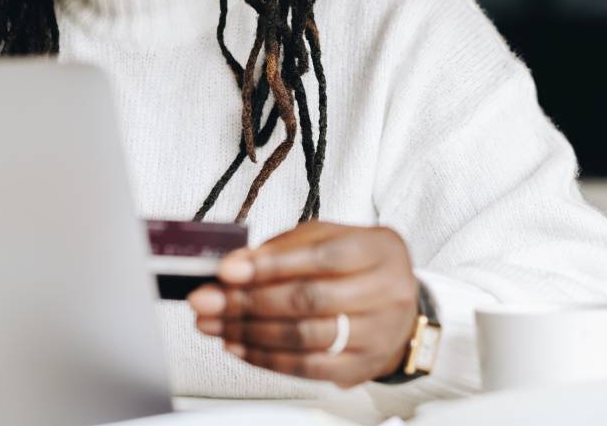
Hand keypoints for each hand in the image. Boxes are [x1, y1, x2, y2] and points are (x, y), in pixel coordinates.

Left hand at [186, 220, 418, 387]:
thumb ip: (283, 249)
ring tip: (213, 324)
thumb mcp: (328, 238)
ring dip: (249, 332)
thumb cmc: (356, 265)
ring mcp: (378, 334)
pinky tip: (238, 346)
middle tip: (207, 301)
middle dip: (249, 301)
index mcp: (379, 249)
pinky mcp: (363, 367)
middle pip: (309, 300)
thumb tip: (234, 266)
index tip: (227, 270)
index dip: (271, 265)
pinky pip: (308, 368)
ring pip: (305, 337)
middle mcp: (387, 292)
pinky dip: (266, 358)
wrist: (399, 307)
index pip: (322, 257)